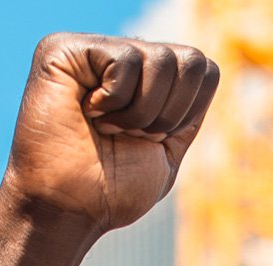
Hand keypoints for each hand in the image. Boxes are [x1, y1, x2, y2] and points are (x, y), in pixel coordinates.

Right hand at [0, 33, 219, 231]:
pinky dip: (115, 100)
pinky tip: (87, 113)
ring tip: (107, 128)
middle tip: (129, 135)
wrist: (69, 208)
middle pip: (190, 60)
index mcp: (149, 81)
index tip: (156, 139)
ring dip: (140, 113)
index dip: (189, 111)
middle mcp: (125, 57)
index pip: (204, 68)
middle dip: (169, 114)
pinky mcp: (66, 49)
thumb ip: (189, 110)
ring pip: (160, 59)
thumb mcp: (168, 150)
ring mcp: (95, 50)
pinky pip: (124, 60)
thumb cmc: (113, 190)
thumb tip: (207, 67)